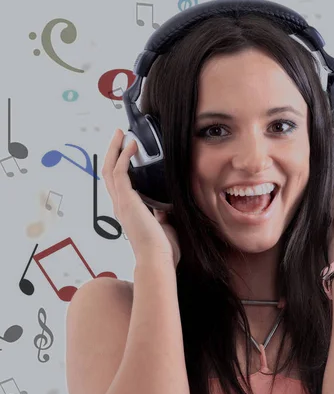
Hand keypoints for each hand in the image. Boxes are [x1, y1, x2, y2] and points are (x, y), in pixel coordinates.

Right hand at [102, 129, 180, 266]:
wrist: (158, 260)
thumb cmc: (162, 250)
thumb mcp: (164, 228)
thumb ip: (161, 217)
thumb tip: (164, 209)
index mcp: (127, 212)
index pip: (118, 184)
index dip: (119, 166)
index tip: (126, 151)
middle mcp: (120, 206)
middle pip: (108, 172)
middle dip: (112, 151)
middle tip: (118, 135)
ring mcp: (121, 202)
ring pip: (109, 169)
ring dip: (114, 149)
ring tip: (121, 133)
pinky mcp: (126, 200)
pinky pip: (120, 172)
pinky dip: (124, 156)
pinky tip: (132, 145)